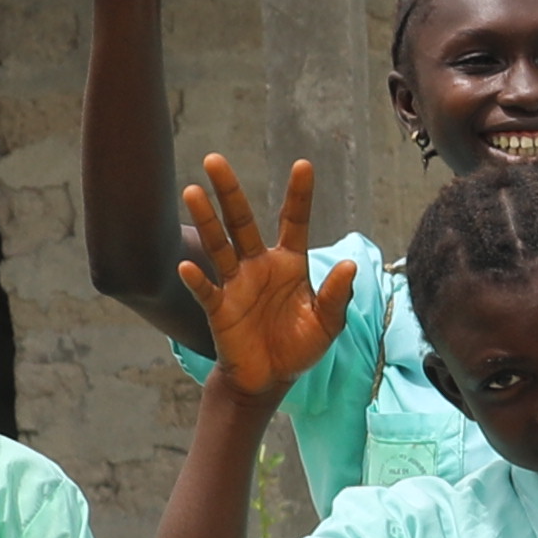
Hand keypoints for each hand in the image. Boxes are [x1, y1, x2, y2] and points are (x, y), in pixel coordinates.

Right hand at [175, 157, 359, 399]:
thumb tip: (348, 265)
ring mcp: (236, 285)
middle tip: (214, 160)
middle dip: (229, 192)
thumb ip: (337, 294)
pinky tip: (189, 265)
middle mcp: (259, 266)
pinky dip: (198, 279)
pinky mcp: (220, 308)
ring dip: (205, 220)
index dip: (298, 195)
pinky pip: (207, 290)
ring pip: (219, 245)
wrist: (271, 377)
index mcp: (290, 264)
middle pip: (242, 222)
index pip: (293, 222)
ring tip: (192, 192)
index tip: (303, 164)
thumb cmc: (300, 345)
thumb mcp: (328, 322)